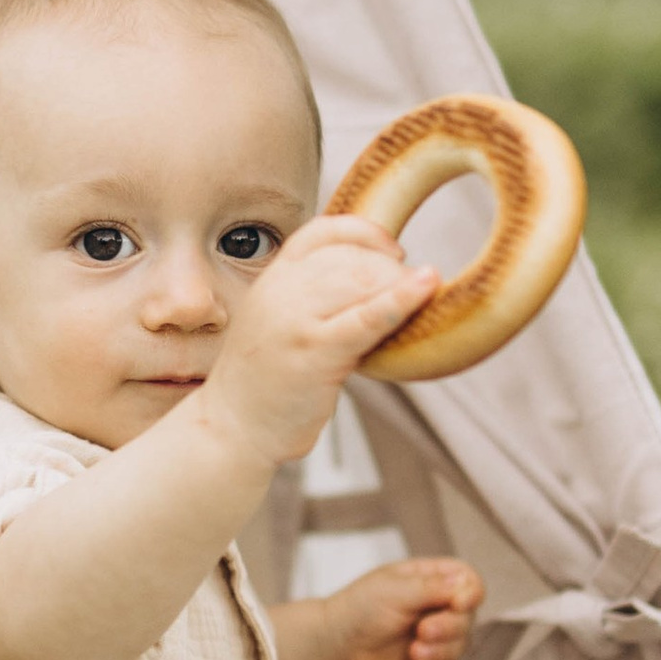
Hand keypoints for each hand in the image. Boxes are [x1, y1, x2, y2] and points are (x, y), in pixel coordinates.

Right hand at [196, 215, 437, 473]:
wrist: (232, 427)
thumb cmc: (266, 381)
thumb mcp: (280, 322)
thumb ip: (313, 297)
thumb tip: (376, 281)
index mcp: (274, 278)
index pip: (323, 232)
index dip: (365, 234)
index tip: (392, 251)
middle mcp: (281, 290)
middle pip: (351, 258)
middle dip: (390, 271)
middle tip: (411, 296)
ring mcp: (296, 319)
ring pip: (362, 280)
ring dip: (400, 287)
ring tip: (421, 304)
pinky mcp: (315, 351)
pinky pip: (366, 317)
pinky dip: (401, 300)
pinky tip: (427, 287)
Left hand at [273, 556, 484, 659]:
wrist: (333, 649)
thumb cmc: (357, 610)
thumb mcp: (394, 589)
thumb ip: (434, 587)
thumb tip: (467, 586)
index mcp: (430, 580)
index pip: (469, 582)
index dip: (471, 593)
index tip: (458, 603)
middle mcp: (437, 608)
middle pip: (469, 617)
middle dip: (449, 627)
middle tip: (422, 631)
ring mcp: (435, 638)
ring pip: (462, 647)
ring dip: (440, 651)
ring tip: (412, 651)